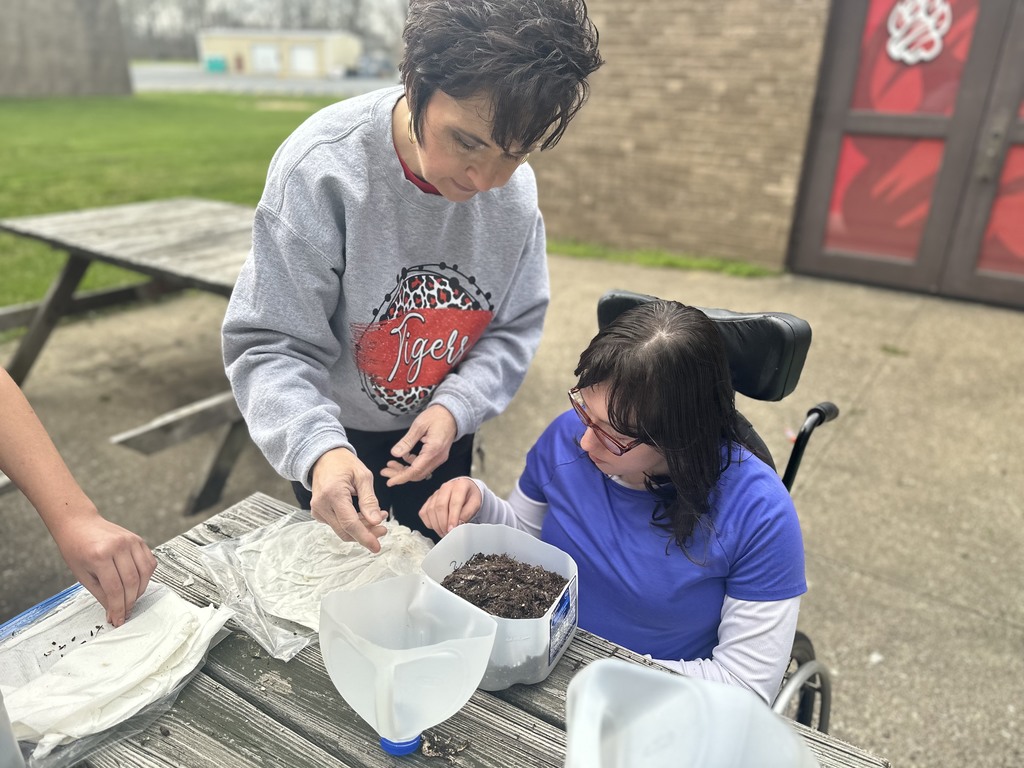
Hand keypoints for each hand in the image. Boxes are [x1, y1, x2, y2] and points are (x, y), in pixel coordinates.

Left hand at [51, 510, 156, 626]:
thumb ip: (100, 593)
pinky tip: (137, 583)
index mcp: (100, 556)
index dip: (118, 608)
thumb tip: (113, 611)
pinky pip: (149, 562)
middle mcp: (118, 546)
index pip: (115, 589)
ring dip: (140, 591)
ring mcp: (131, 541)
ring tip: (130, 599)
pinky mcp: (138, 539)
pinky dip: (146, 576)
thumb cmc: (76, 549)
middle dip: (129, 602)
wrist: (79, 524)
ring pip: (145, 573)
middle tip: (124, 614)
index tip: (117, 620)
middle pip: (132, 582)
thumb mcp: (82, 574)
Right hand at [310, 447, 387, 552]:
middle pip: (346, 531)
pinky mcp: (318, 513)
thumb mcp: (363, 476)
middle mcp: (322, 505)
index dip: (365, 537)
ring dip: (361, 528)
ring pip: (342, 530)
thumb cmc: (344, 463)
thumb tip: (376, 521)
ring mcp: (317, 510)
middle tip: (384, 528)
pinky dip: (351, 524)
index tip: (377, 547)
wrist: (323, 458)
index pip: (350, 524)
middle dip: (366, 534)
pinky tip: (362, 515)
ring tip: (376, 517)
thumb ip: (369, 500)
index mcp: (333, 494)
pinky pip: (337, 525)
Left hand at [381, 405, 457, 486]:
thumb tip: (395, 454)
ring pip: (420, 471)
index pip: (415, 470)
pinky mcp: (438, 456)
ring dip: (405, 470)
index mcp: (433, 450)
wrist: (452, 413)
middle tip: (385, 471)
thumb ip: (407, 441)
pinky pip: (424, 465)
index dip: (401, 477)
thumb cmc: (437, 416)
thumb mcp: (419, 426)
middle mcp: (438, 457)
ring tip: (391, 464)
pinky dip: (413, 464)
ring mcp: (439, 457)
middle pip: (417, 474)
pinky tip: (405, 457)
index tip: (390, 481)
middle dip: (400, 475)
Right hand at [418, 477, 481, 535]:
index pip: (454, 503)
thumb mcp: (475, 504)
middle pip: (439, 506)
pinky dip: (429, 522)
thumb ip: (467, 513)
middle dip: (443, 523)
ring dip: (436, 525)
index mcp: (460, 486)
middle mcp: (446, 487)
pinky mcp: (429, 500)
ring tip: (444, 532)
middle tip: (448, 533)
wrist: (465, 490)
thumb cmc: (470, 497)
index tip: (452, 529)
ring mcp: (436, 493)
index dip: (452, 518)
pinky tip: (437, 527)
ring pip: (430, 510)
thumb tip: (458, 524)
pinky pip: (424, 512)